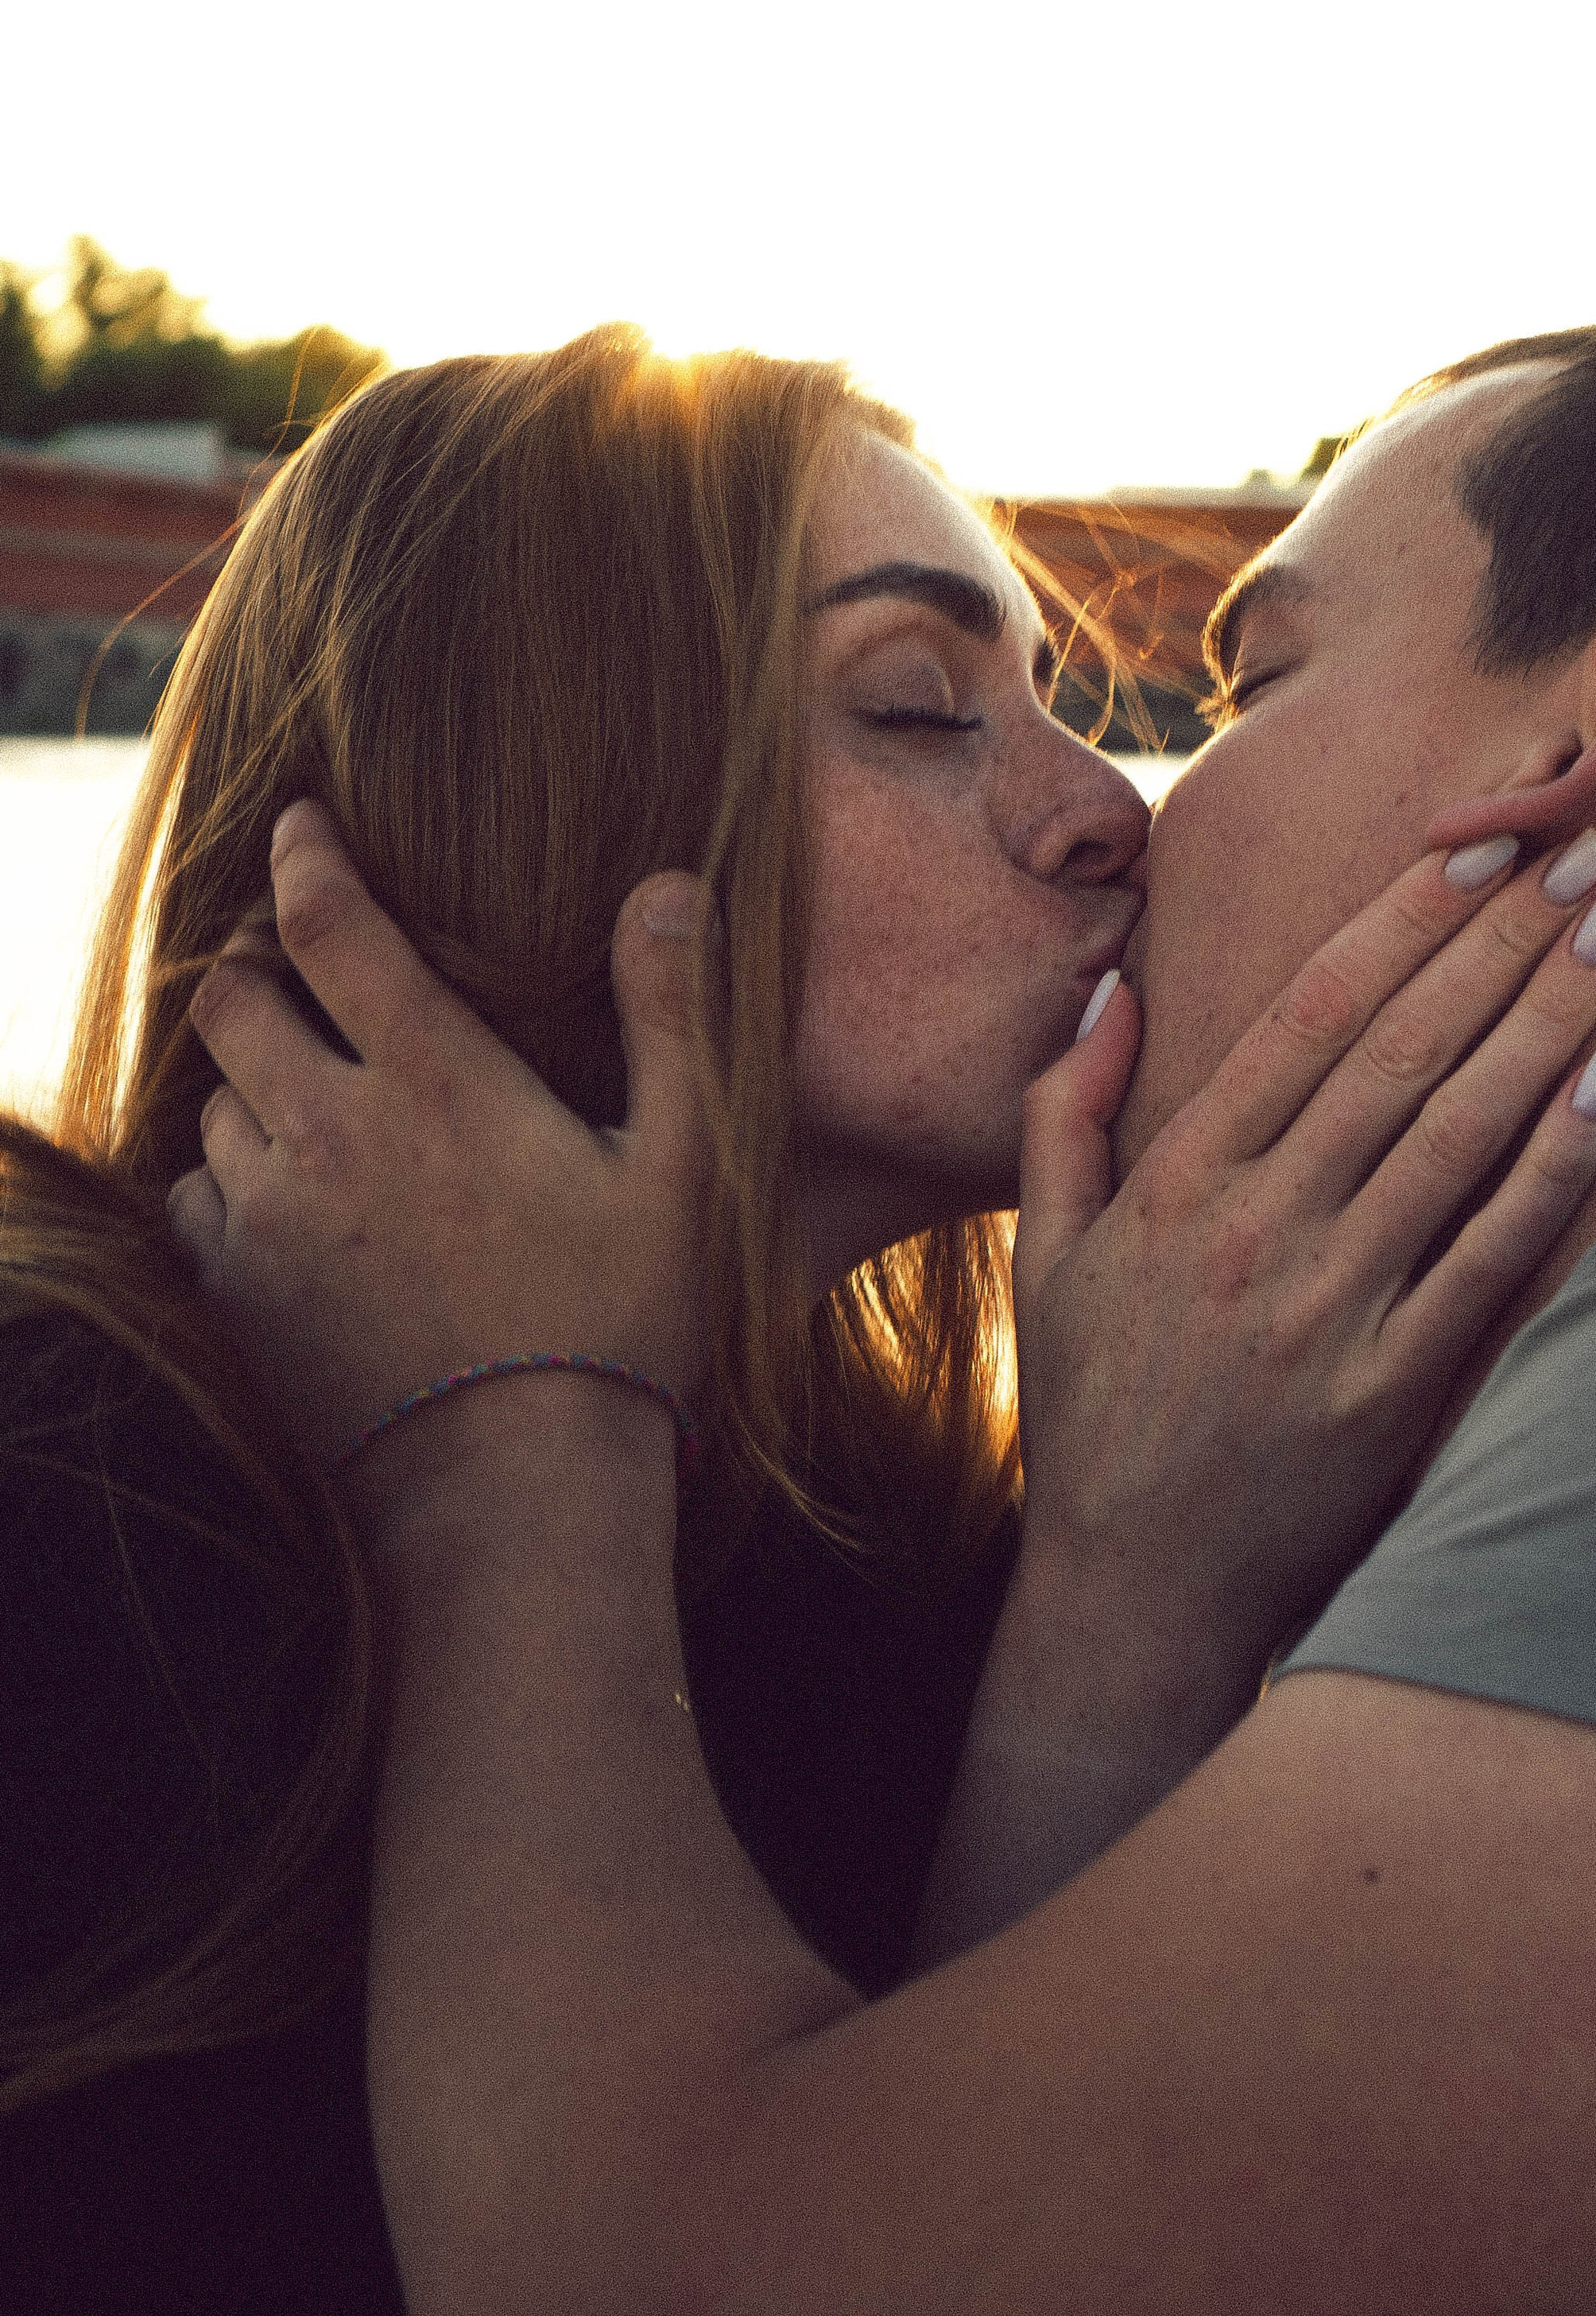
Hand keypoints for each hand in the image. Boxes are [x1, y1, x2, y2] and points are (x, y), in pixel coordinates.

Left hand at [166, 802, 713, 1478]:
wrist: (515, 1493)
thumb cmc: (618, 1324)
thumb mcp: (678, 1167)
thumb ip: (671, 1017)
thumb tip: (670, 885)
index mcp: (434, 1078)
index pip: (331, 924)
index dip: (304, 856)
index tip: (299, 822)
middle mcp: (329, 1130)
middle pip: (235, 998)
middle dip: (262, 969)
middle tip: (308, 976)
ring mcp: (271, 1216)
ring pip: (212, 1099)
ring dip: (251, 1080)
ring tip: (311, 1097)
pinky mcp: (237, 1293)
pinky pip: (197, 1198)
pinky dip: (231, 1177)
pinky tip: (290, 1198)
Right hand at [1013, 832, 1595, 1695]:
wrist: (1134, 1589)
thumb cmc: (1096, 1411)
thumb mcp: (1049, 1254)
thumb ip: (1068, 1114)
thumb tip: (1113, 990)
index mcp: (1179, 1184)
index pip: (1303, 1020)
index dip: (1395, 925)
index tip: (1470, 850)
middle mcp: (1256, 1233)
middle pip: (1397, 1053)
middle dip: (1496, 940)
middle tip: (1580, 853)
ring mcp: (1328, 1312)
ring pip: (1453, 1134)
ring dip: (1544, 1021)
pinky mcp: (1392, 1391)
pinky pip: (1485, 1259)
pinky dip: (1549, 1170)